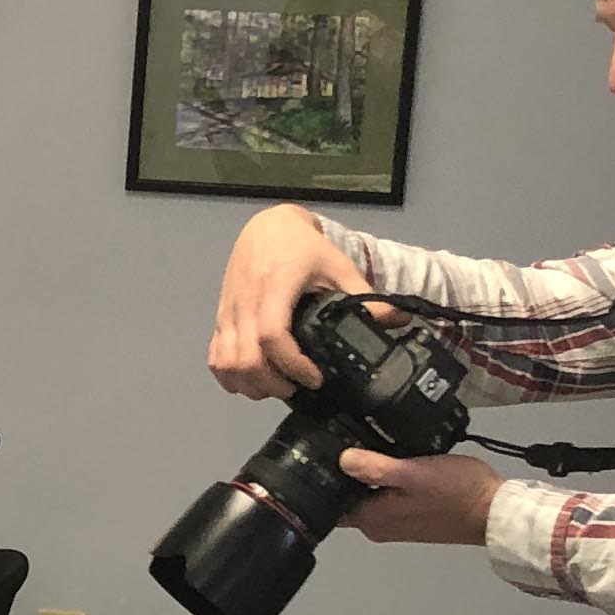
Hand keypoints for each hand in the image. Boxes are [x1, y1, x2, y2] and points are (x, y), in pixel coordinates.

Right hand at [211, 205, 369, 398]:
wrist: (267, 227)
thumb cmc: (302, 246)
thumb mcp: (338, 266)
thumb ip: (366, 296)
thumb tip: (400, 320)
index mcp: (275, 288)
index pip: (272, 336)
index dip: (291, 365)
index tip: (315, 378)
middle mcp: (246, 303)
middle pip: (245, 360)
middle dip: (271, 384)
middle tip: (297, 387)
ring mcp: (229, 312)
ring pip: (226, 364)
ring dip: (250, 384)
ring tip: (276, 385)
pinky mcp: (220, 318)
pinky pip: (215, 358)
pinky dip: (230, 377)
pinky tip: (252, 380)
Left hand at [335, 447, 502, 546]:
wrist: (495, 511)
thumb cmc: (458, 491)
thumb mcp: (416, 473)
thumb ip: (377, 468)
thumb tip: (341, 460)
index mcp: (374, 518)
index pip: (331, 502)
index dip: (325, 477)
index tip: (323, 450)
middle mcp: (379, 526)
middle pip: (347, 499)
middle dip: (343, 474)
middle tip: (344, 438)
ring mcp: (396, 524)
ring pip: (366, 497)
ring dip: (364, 477)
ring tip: (365, 443)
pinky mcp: (411, 518)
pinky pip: (385, 498)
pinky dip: (383, 482)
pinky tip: (391, 460)